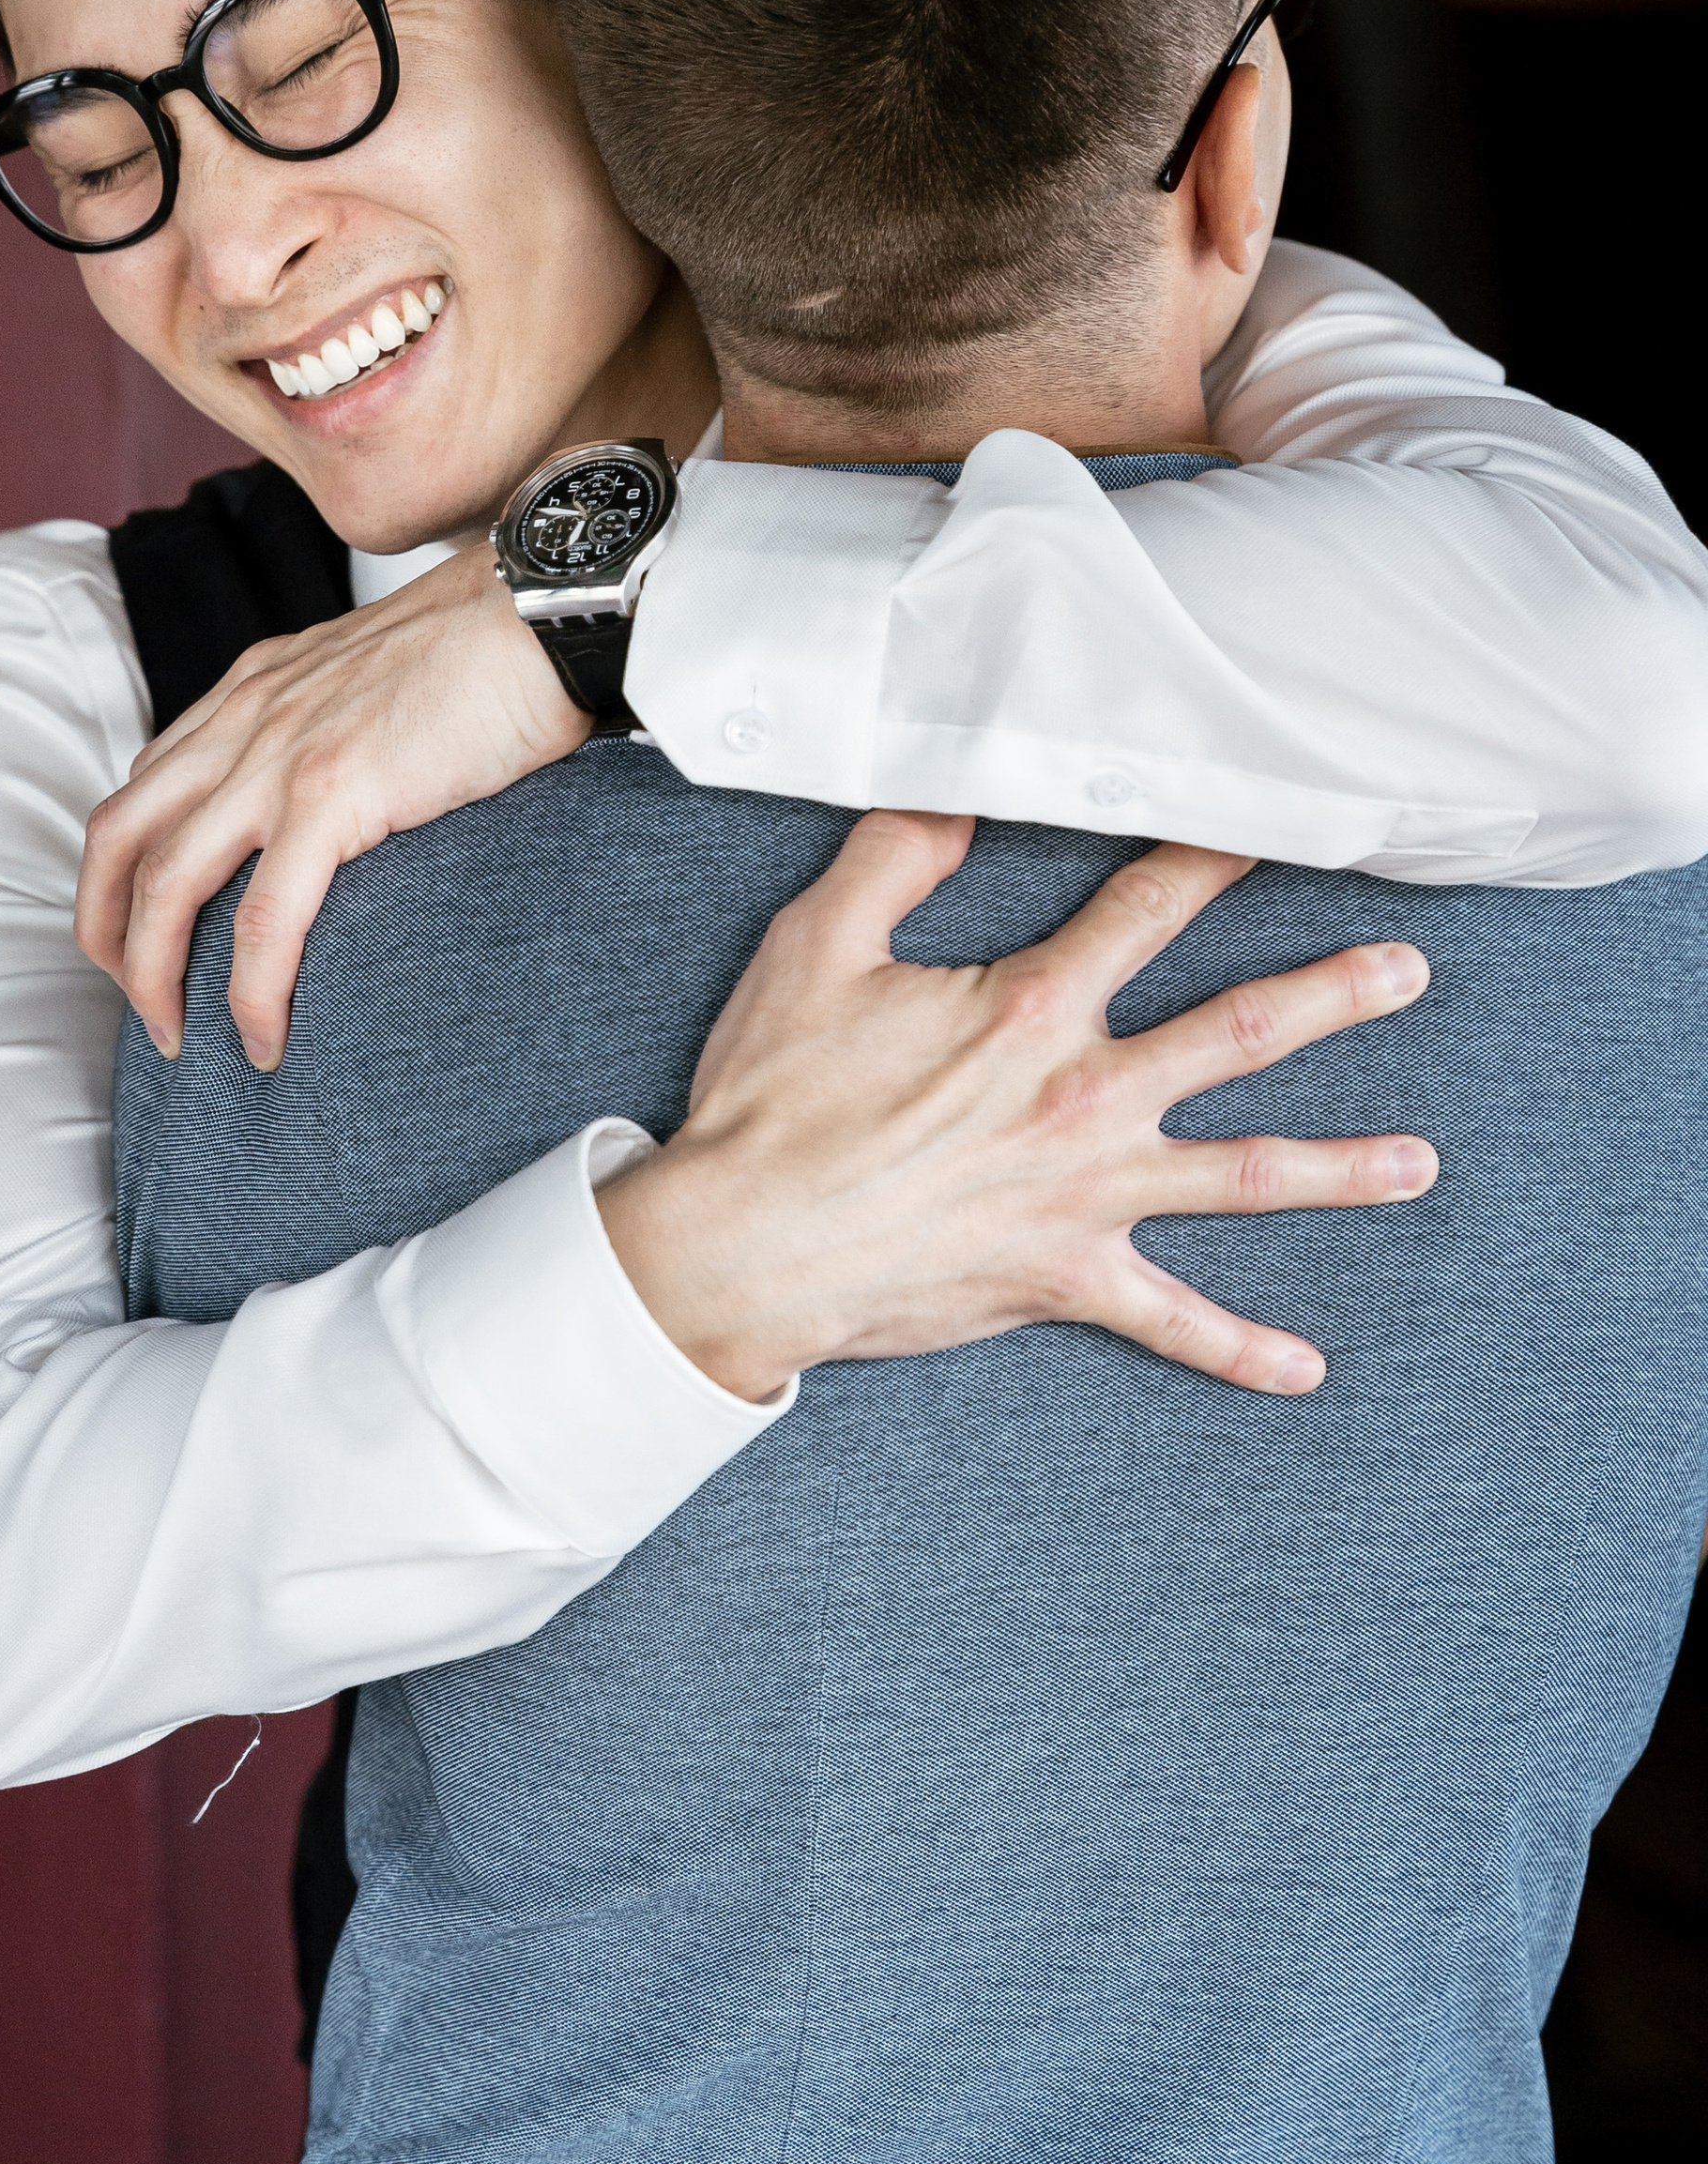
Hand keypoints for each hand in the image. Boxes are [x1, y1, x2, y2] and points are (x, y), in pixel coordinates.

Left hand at [79, 544, 586, 1063]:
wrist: (548, 611)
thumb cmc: (496, 645)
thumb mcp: (378, 673)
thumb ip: (339, 724)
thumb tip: (357, 793)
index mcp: (253, 686)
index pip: (146, 783)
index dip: (124, 869)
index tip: (143, 930)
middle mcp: (245, 716)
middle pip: (119, 836)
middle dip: (105, 931)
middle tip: (135, 999)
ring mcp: (280, 755)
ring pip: (166, 884)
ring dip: (154, 976)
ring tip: (177, 1038)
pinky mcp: (332, 794)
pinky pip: (265, 918)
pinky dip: (252, 992)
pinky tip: (266, 1039)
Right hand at [597, 812, 1436, 1402]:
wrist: (741, 1248)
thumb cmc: (774, 1101)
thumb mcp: (817, 948)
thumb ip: (894, 861)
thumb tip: (951, 795)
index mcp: (1032, 1007)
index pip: (1146, 908)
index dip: (1210, 855)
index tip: (1270, 824)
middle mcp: (1085, 1096)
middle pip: (1239, 1033)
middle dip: (1334, 997)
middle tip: (1408, 972)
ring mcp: (1088, 1195)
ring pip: (1243, 1175)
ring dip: (1340, 1168)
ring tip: (1422, 1162)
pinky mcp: (1066, 1278)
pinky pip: (1170, 1323)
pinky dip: (1239, 1351)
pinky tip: (1305, 1369)